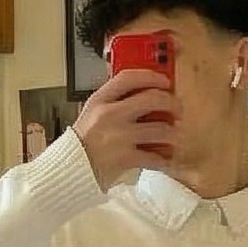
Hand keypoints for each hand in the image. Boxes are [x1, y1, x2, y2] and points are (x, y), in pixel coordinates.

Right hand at [73, 69, 179, 190]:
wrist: (70, 170)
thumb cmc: (82, 143)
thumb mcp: (91, 114)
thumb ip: (112, 103)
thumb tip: (141, 94)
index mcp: (100, 100)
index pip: (129, 78)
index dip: (151, 76)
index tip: (164, 80)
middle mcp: (110, 115)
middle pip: (152, 99)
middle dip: (171, 103)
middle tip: (178, 109)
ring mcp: (119, 137)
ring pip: (159, 129)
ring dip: (173, 133)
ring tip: (175, 136)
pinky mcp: (125, 158)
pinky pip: (154, 158)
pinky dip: (164, 160)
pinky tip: (166, 161)